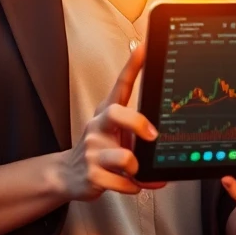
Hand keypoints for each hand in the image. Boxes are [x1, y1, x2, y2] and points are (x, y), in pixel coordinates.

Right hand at [57, 42, 165, 201]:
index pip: (120, 85)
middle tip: (152, 135)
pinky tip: (128, 184)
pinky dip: (132, 187)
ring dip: (137, 168)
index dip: (133, 65)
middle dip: (137, 123)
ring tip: (135, 171)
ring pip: (124, 157)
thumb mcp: (117, 138)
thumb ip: (141, 141)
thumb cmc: (100, 152)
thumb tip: (167, 151)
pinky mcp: (92, 174)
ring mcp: (93, 150)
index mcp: (107, 113)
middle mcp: (98, 127)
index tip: (144, 47)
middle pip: (115, 112)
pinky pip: (123, 182)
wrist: (67, 175)